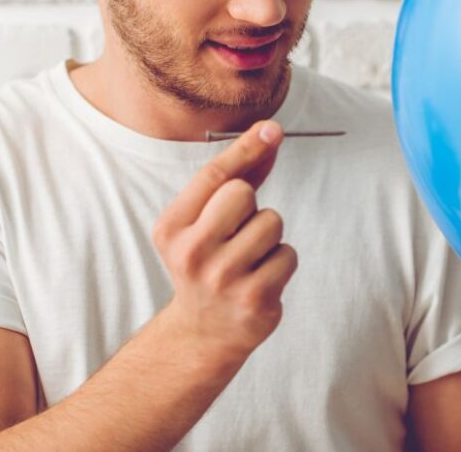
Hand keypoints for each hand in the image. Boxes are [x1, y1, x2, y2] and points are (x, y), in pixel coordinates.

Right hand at [151, 119, 297, 366]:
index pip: (212, 177)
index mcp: (172, 228)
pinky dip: (281, 262)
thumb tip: (269, 135)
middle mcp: (191, 253)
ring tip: (250, 259)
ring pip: (272, 223)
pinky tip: (261, 279)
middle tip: (238, 234)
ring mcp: (223, 278)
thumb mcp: (206, 222)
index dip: (245, 148)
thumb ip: (236, 178)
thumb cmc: (209, 261)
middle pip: (242, 194)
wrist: (204, 331)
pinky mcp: (254, 298)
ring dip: (270, 237)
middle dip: (251, 206)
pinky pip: (288, 254)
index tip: (272, 129)